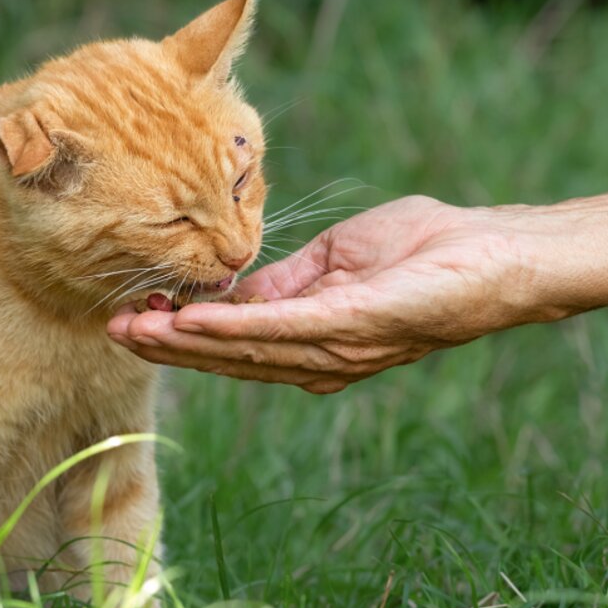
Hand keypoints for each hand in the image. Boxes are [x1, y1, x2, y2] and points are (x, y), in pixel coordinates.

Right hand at [106, 196, 542, 392]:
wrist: (494, 253)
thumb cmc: (426, 249)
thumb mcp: (337, 261)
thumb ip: (288, 282)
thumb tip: (234, 293)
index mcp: (315, 338)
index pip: (236, 342)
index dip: (184, 335)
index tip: (135, 317)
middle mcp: (321, 357)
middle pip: (230, 357)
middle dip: (170, 346)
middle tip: (113, 329)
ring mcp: (337, 348)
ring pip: (244, 351)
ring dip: (185, 342)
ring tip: (135, 328)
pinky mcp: (354, 328)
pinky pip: (280, 330)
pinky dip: (231, 328)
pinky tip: (190, 322)